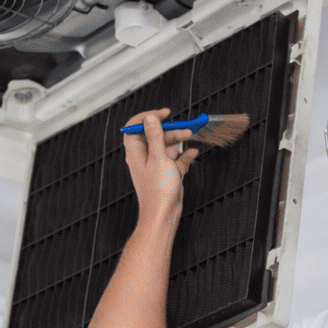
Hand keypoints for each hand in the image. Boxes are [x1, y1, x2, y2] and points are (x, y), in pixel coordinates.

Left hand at [121, 107, 199, 222]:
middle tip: (183, 127)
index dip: (148, 117)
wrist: (164, 214)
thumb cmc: (157, 191)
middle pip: (155, 135)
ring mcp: (156, 164)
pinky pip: (176, 158)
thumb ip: (155, 136)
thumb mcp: (158, 158)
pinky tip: (191, 153)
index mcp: (136, 152)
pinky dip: (184, 155)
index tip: (162, 114)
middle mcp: (145, 157)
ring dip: (179, 140)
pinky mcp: (167, 172)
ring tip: (190, 136)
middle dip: (170, 129)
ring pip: (167, 145)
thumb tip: (150, 118)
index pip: (135, 127)